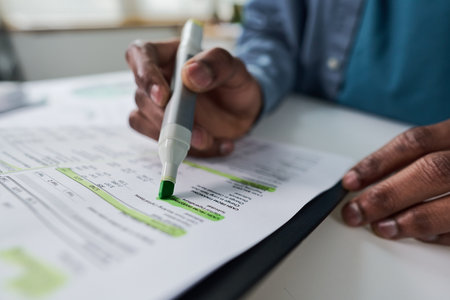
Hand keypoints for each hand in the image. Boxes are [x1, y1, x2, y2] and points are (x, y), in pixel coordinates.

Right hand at [125, 40, 261, 156]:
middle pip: (142, 96)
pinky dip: (188, 149)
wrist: (242, 111)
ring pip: (145, 121)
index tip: (163, 97)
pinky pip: (160, 141)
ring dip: (174, 137)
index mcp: (168, 55)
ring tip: (209, 140)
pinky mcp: (160, 129)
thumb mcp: (235, 69)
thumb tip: (190, 73)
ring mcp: (155, 106)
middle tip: (196, 132)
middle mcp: (156, 79)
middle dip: (166, 118)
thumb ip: (217, 64)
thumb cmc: (234, 83)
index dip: (146, 75)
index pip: (140, 54)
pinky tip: (215, 145)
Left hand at [341, 119, 449, 244]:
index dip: (377, 162)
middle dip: (387, 194)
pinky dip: (442, 233)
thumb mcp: (447, 144)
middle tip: (356, 212)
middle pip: (431, 171)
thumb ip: (420, 157)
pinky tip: (421, 235)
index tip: (349, 181)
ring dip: (413, 219)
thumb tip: (370, 181)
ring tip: (382, 227)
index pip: (414, 141)